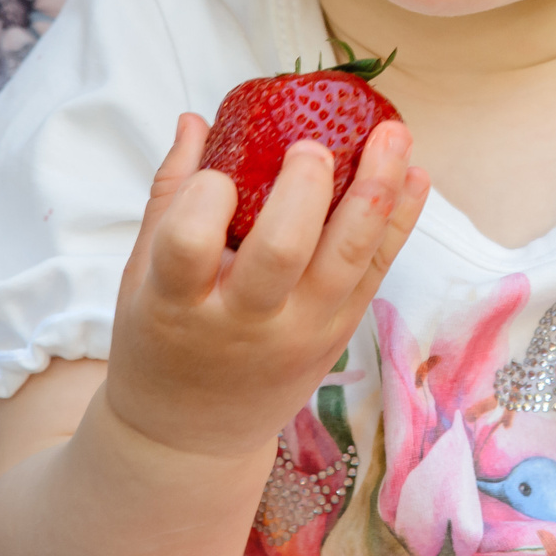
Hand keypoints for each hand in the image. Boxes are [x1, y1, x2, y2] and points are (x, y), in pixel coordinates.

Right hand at [104, 113, 427, 462]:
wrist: (191, 437)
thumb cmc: (161, 339)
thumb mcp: (142, 276)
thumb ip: (170, 195)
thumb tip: (197, 119)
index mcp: (177, 304)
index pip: (189, 245)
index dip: (205, 199)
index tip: (217, 176)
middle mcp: (245, 322)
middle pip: (282, 251)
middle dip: (304, 190)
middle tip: (312, 146)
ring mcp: (301, 330)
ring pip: (348, 258)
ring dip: (377, 191)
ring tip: (393, 133)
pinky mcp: (339, 333)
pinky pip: (377, 270)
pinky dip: (399, 221)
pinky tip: (414, 174)